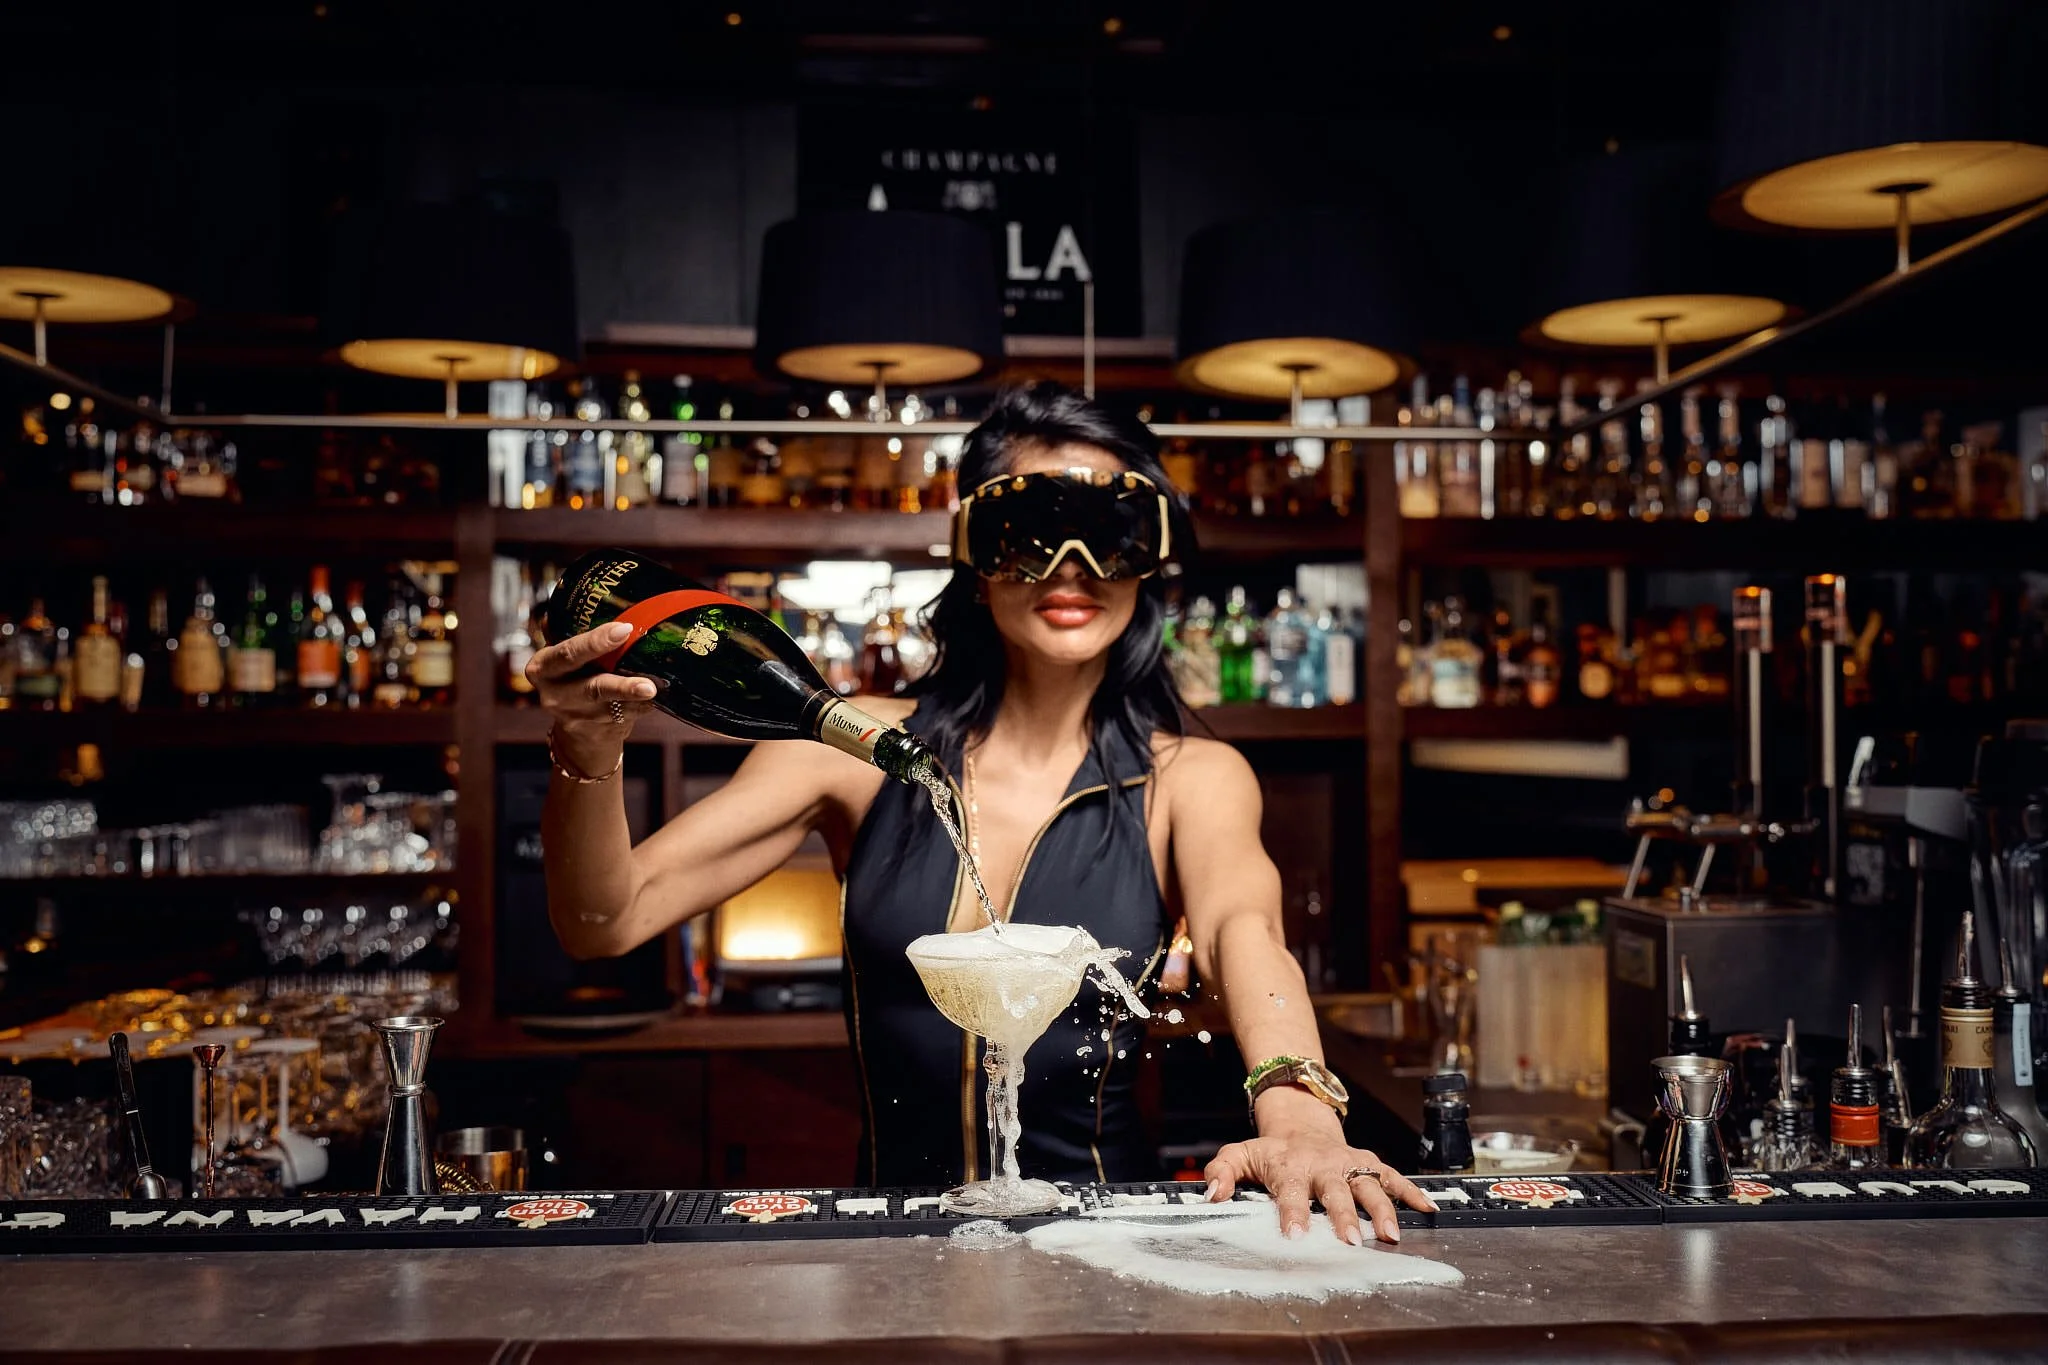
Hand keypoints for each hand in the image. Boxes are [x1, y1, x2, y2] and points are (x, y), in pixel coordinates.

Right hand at [525, 622, 658, 773]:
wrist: (576, 728)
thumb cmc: (574, 677)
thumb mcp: (564, 657)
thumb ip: (573, 632)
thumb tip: (595, 594)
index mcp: (543, 667)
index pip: (567, 653)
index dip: (595, 642)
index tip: (624, 629)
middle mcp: (555, 695)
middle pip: (591, 687)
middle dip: (621, 685)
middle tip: (647, 682)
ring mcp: (576, 716)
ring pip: (612, 705)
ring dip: (636, 698)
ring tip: (655, 690)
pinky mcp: (597, 730)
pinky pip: (626, 716)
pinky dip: (644, 706)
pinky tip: (659, 698)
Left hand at [1204, 1126, 1437, 1246]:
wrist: (1300, 1124)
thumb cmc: (1270, 1151)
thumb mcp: (1239, 1155)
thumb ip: (1221, 1173)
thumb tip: (1211, 1195)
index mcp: (1289, 1166)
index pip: (1290, 1192)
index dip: (1292, 1213)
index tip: (1295, 1236)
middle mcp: (1323, 1166)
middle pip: (1335, 1192)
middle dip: (1343, 1216)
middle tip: (1350, 1242)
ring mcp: (1349, 1164)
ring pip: (1369, 1185)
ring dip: (1382, 1209)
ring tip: (1391, 1235)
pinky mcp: (1369, 1164)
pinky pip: (1393, 1177)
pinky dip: (1413, 1192)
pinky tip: (1429, 1209)